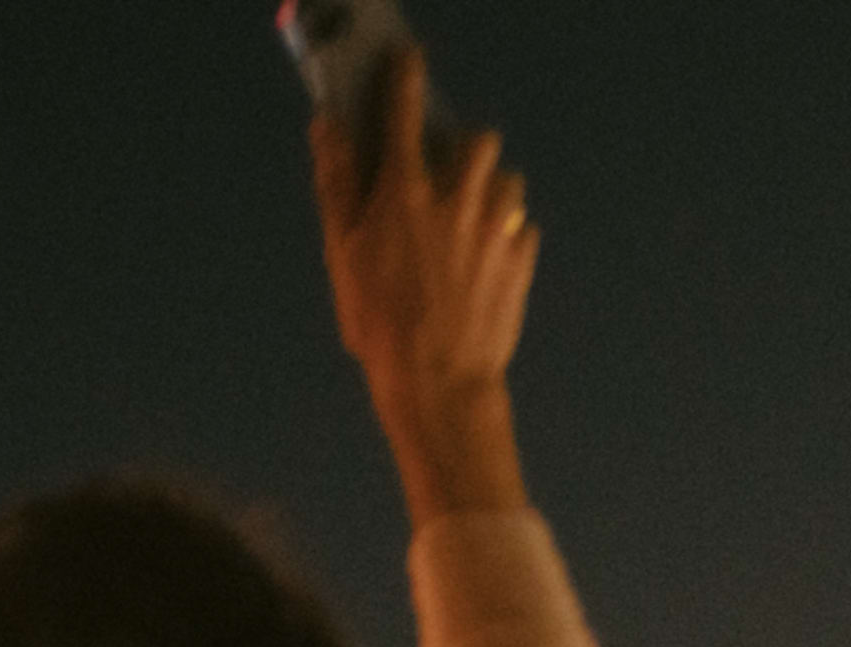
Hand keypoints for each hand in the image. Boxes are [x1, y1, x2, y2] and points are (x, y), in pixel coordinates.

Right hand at [312, 51, 534, 518]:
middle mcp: (458, 200)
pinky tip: (483, 257)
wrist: (440, 382)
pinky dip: (505, 232)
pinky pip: (521, 228)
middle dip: (464, 146)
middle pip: (479, 142)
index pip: (406, 111)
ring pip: (507, 182)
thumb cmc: (379, 320)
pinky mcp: (522, 262)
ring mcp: (496, 230)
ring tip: (469, 215)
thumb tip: (329, 126)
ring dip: (490, 188)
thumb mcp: (341, 250)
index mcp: (405, 190)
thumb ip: (337, 181)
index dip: (406, 78)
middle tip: (446, 168)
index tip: (408, 61)